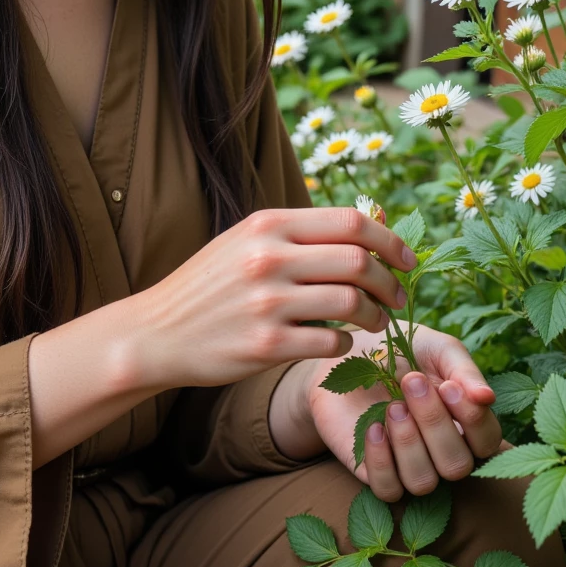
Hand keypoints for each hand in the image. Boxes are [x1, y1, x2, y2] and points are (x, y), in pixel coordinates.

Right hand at [133, 207, 414, 390]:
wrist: (158, 331)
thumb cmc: (209, 286)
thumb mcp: (245, 242)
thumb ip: (297, 233)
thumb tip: (365, 226)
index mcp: (267, 225)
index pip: (350, 222)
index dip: (390, 241)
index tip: (407, 260)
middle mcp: (269, 258)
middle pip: (358, 261)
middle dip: (390, 281)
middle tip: (397, 297)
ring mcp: (267, 302)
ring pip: (351, 302)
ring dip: (374, 315)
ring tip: (374, 322)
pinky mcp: (266, 345)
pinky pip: (331, 342)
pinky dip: (346, 344)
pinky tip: (339, 343)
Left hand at [305, 324, 504, 499]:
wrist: (348, 352)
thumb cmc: (401, 351)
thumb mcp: (437, 348)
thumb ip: (464, 370)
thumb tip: (487, 397)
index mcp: (466, 424)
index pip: (488, 442)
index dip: (472, 421)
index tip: (446, 386)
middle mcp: (442, 451)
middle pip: (457, 466)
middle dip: (434, 423)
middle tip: (411, 382)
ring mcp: (409, 465)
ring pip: (424, 482)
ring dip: (408, 442)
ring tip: (392, 406)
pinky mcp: (375, 472)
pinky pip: (388, 489)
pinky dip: (381, 461)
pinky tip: (373, 427)